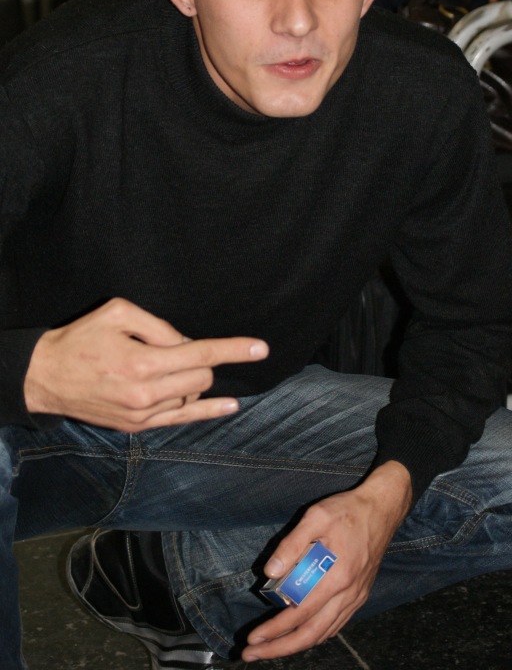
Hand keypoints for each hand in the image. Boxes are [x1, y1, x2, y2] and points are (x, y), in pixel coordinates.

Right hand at [24, 297, 267, 430]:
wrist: (46, 377)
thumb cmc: (81, 339)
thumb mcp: (118, 314)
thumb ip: (158, 325)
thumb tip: (186, 342)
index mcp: (143, 362)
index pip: (200, 355)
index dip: (233, 349)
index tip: (261, 347)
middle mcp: (146, 393)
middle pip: (201, 377)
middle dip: (202, 360)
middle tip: (174, 347)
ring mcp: (142, 414)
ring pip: (192, 396)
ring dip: (192, 379)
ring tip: (165, 366)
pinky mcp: (137, 427)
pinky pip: (181, 420)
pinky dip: (207, 412)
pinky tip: (230, 406)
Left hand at [243, 462, 411, 660]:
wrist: (382, 509)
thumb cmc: (347, 511)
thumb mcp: (316, 517)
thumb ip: (292, 544)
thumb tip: (269, 573)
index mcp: (337, 576)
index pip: (300, 613)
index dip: (275, 629)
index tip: (253, 638)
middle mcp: (348, 593)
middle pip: (311, 634)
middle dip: (280, 648)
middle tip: (253, 654)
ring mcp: (356, 597)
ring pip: (324, 633)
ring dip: (296, 645)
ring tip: (271, 649)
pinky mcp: (360, 595)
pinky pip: (336, 624)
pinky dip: (316, 636)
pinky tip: (302, 635)